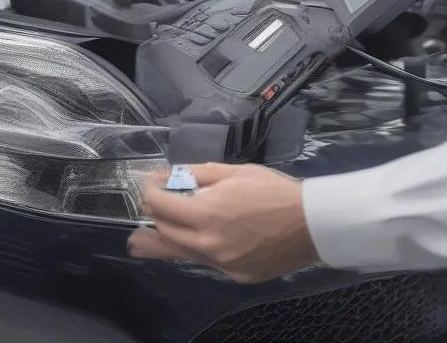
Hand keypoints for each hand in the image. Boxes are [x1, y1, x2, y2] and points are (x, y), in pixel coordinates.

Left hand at [127, 164, 320, 283]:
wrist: (310, 223)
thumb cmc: (273, 190)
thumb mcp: (233, 171)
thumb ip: (198, 175)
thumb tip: (173, 177)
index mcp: (206, 214)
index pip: (161, 205)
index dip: (150, 191)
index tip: (151, 182)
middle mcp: (207, 244)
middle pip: (166, 232)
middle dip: (155, 215)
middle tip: (151, 203)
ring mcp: (220, 264)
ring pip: (180, 254)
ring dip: (160, 243)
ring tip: (136, 243)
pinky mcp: (234, 275)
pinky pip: (205, 262)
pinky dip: (194, 250)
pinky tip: (190, 243)